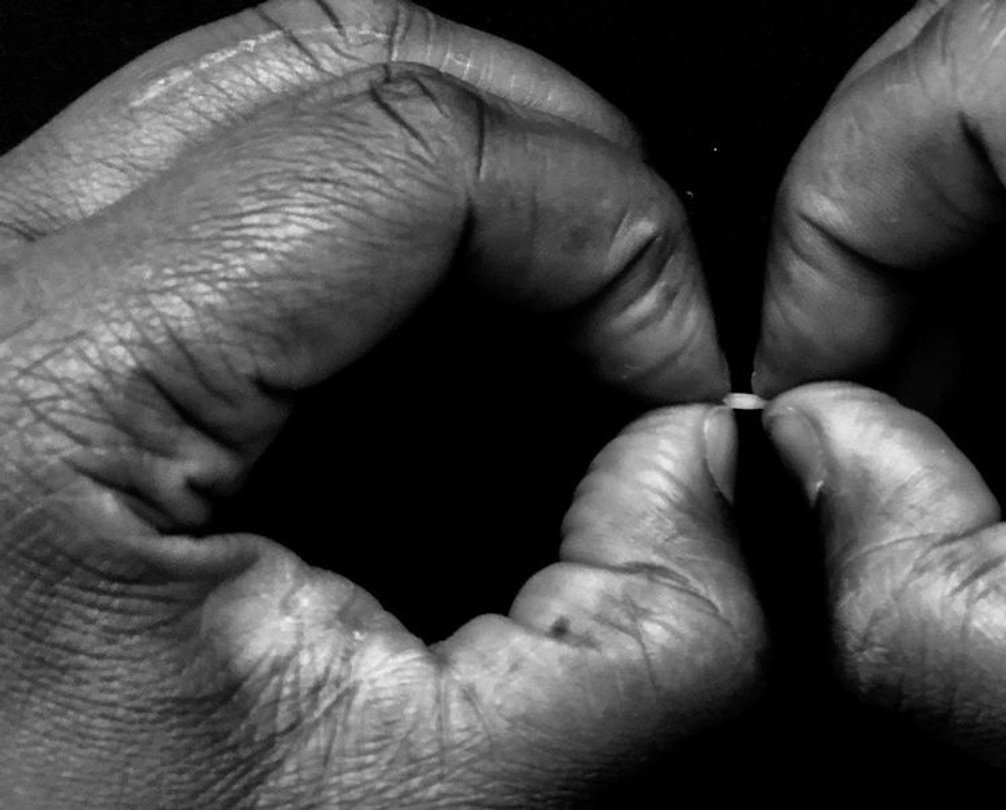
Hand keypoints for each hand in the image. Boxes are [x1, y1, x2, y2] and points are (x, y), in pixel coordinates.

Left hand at [0, 0, 760, 805]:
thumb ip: (651, 636)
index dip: (612, 233)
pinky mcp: (16, 309)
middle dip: (553, 158)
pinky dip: (374, 211)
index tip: (671, 368)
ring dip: (467, 170)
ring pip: (274, 84)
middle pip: (339, 56)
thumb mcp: (436, 804)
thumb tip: (696, 458)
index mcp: (42, 387)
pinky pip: (219, 159)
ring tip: (551, 313)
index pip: (413, 147)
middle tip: (632, 308)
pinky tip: (438, 325)